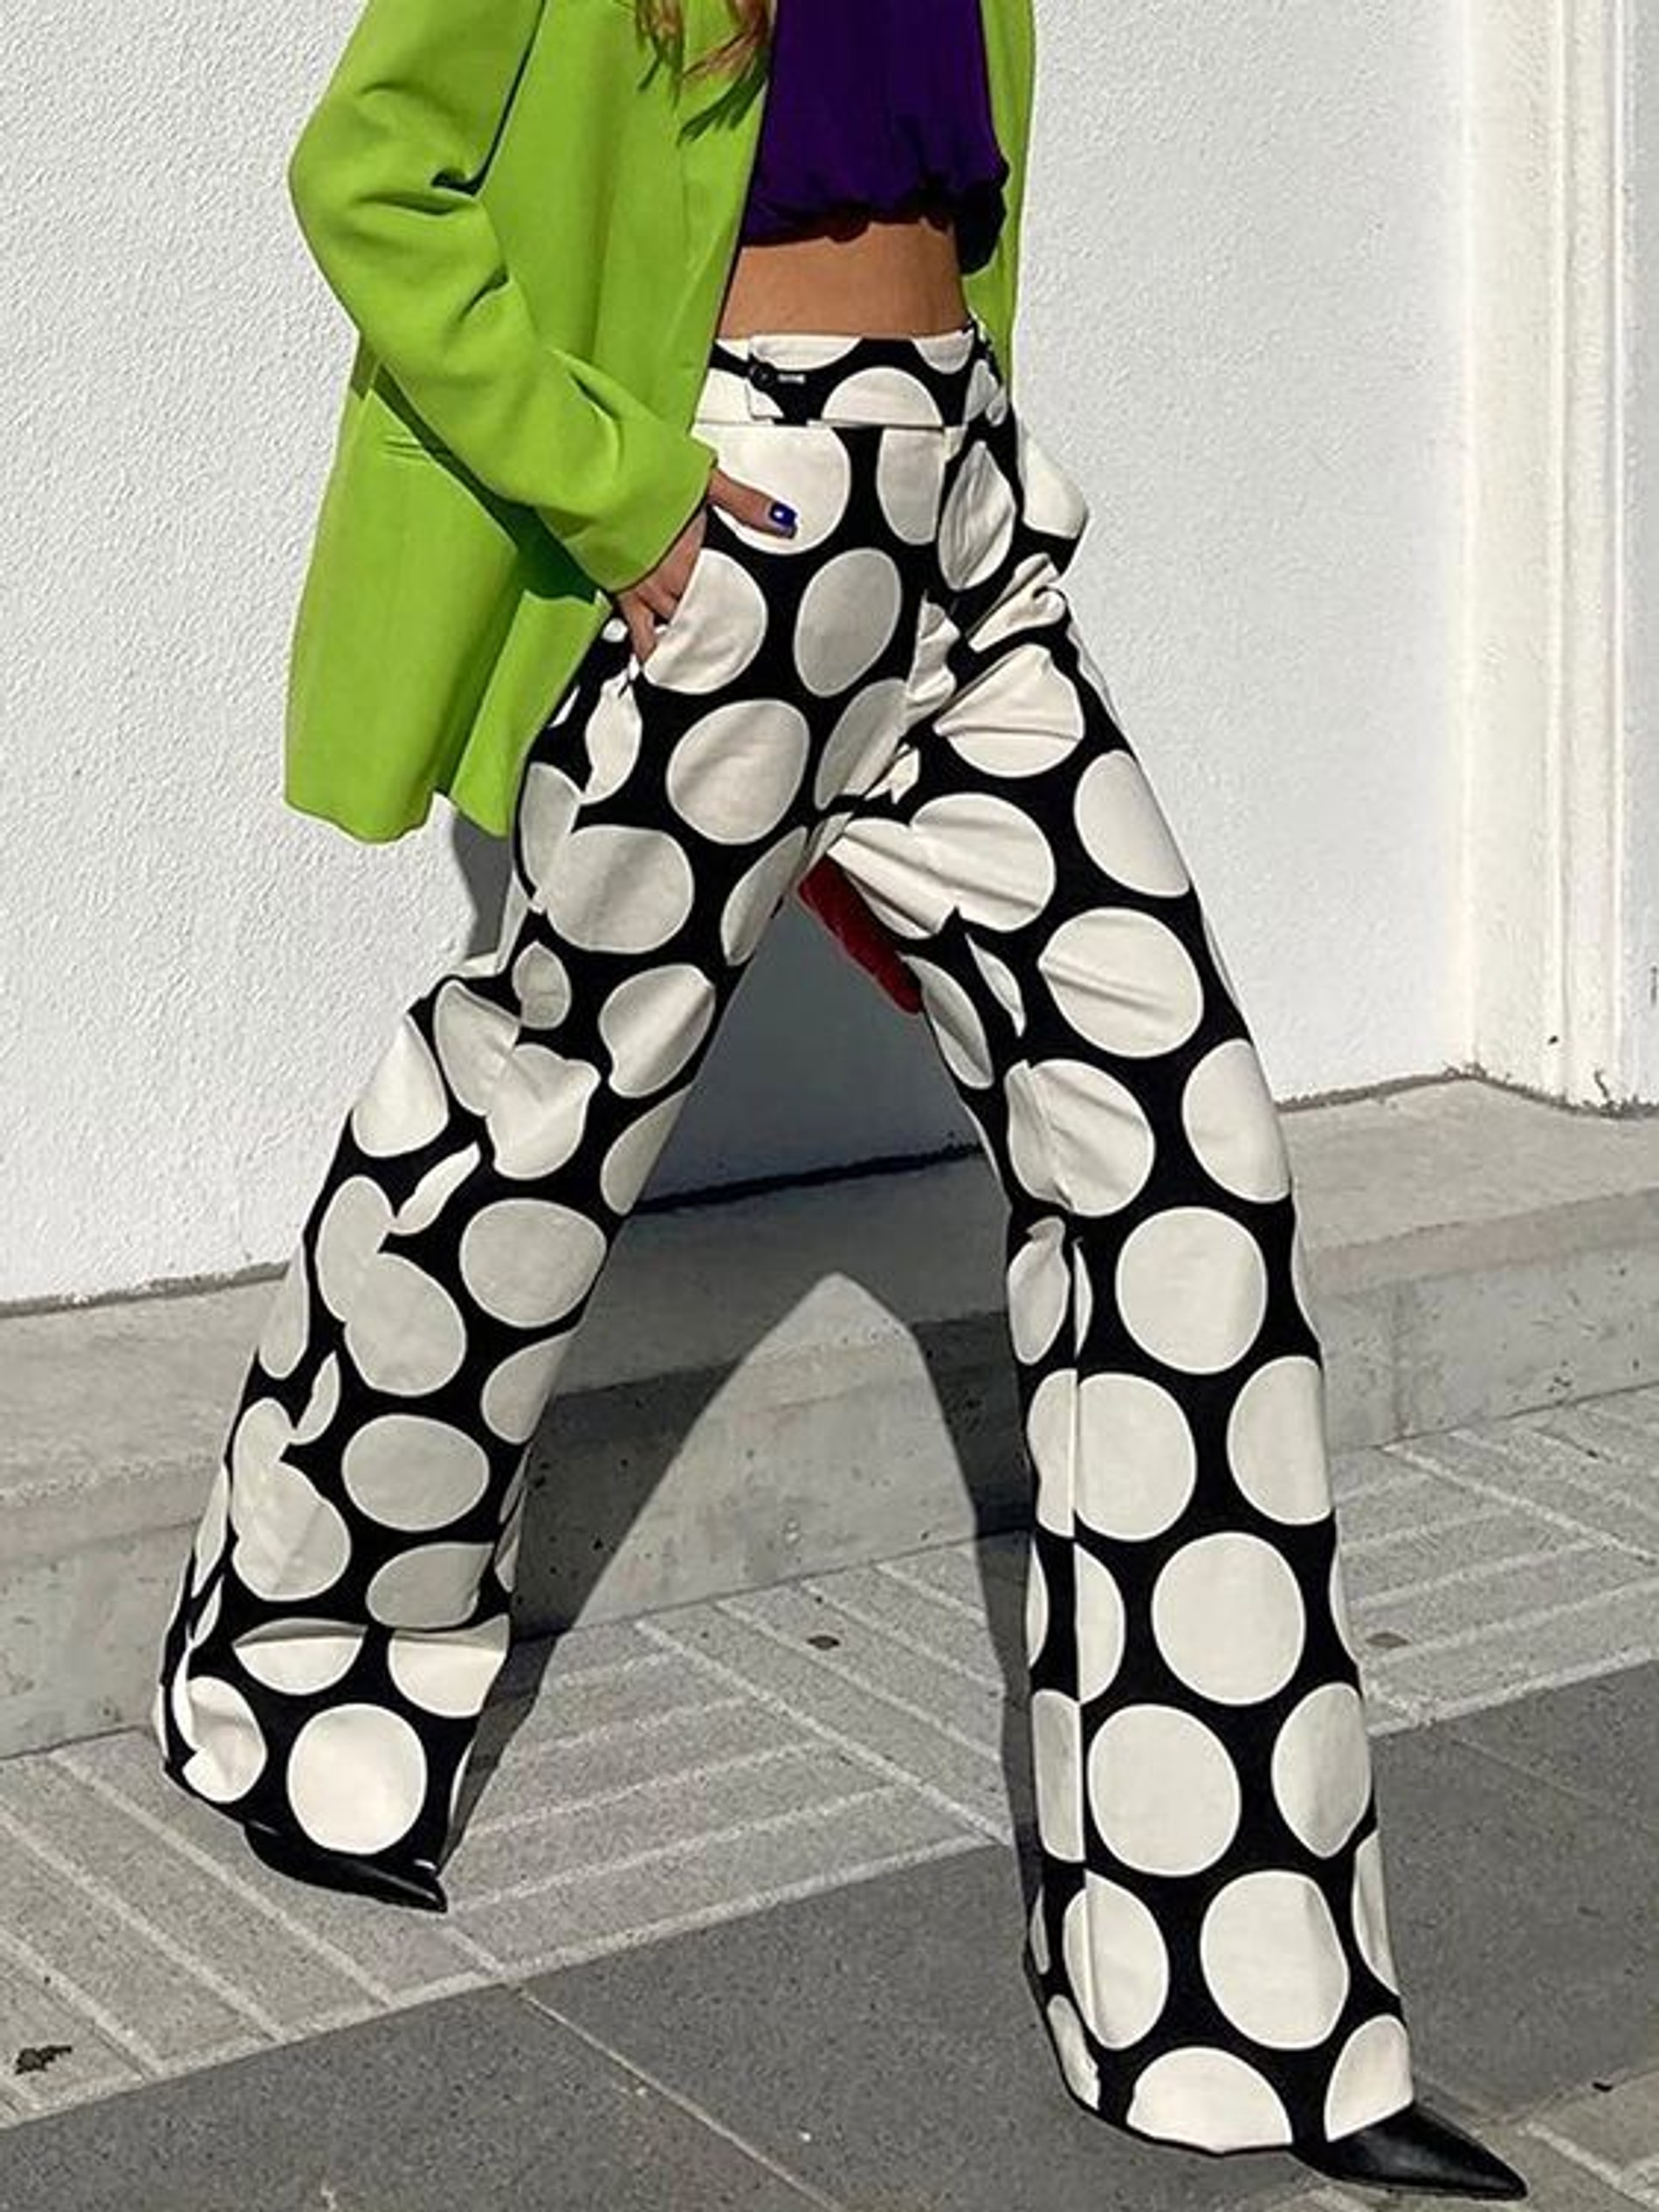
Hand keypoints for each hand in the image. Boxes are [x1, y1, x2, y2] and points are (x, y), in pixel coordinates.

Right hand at [613, 465, 796, 663]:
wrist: (589, 472)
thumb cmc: (641, 473)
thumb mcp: (705, 480)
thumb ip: (746, 504)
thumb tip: (782, 522)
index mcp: (690, 561)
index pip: (724, 601)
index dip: (741, 619)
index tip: (755, 633)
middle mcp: (665, 583)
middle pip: (699, 622)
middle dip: (717, 637)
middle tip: (734, 655)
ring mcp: (640, 590)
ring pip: (671, 634)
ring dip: (688, 649)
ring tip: (705, 668)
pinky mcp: (619, 591)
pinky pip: (638, 633)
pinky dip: (650, 650)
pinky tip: (659, 662)